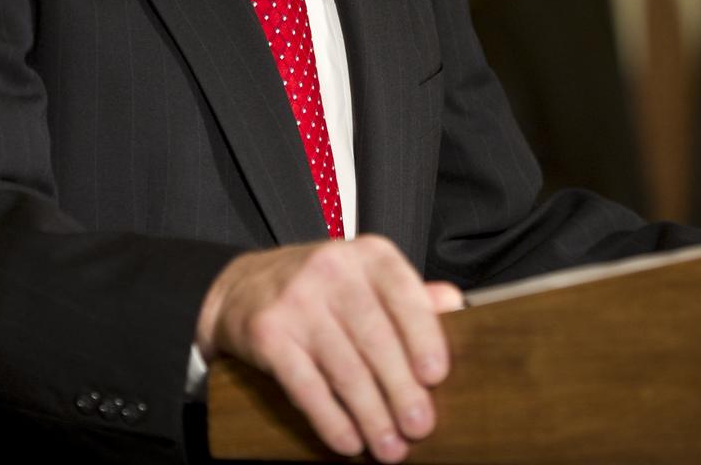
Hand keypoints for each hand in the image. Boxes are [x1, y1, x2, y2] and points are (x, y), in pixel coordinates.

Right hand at [196, 235, 462, 461]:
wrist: (244, 286)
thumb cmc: (319, 287)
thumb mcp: (365, 277)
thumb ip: (409, 293)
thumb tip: (457, 305)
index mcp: (366, 254)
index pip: (404, 293)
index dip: (424, 336)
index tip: (436, 377)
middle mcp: (331, 269)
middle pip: (376, 338)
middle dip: (402, 390)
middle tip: (420, 428)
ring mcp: (296, 300)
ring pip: (345, 369)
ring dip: (372, 416)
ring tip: (391, 448)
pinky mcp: (268, 333)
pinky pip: (307, 386)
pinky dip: (332, 420)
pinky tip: (350, 443)